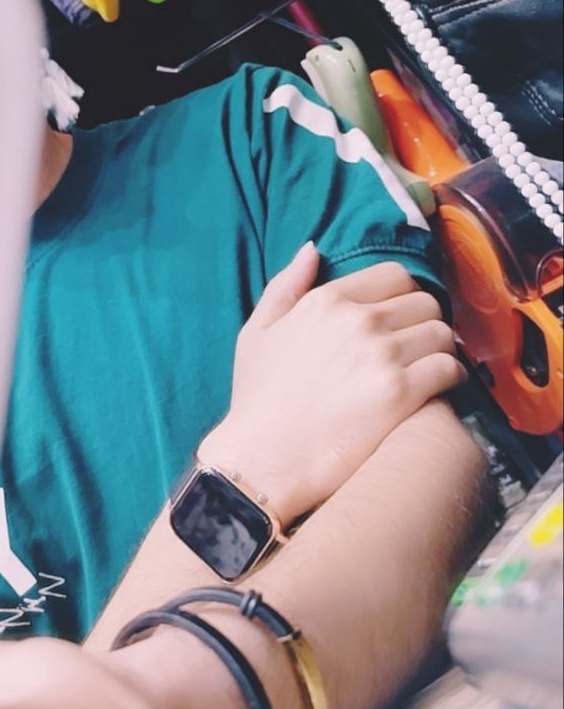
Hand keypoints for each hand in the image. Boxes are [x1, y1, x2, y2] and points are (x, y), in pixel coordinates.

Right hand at [198, 243, 464, 523]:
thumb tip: (313, 249)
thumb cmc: (258, 400)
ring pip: (443, 334)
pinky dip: (450, 378)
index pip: (395, 275)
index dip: (403, 297)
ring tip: (427, 370)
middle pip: (426, 302)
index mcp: (327, 300)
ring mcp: (382, 355)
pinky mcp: (401, 392)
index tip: (400, 320)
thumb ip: (285, 286)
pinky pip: (449, 369)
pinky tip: (436, 390)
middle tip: (417, 348)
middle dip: (425, 323)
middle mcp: (358, 320)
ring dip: (440, 351)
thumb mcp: (257, 333)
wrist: (263, 459)